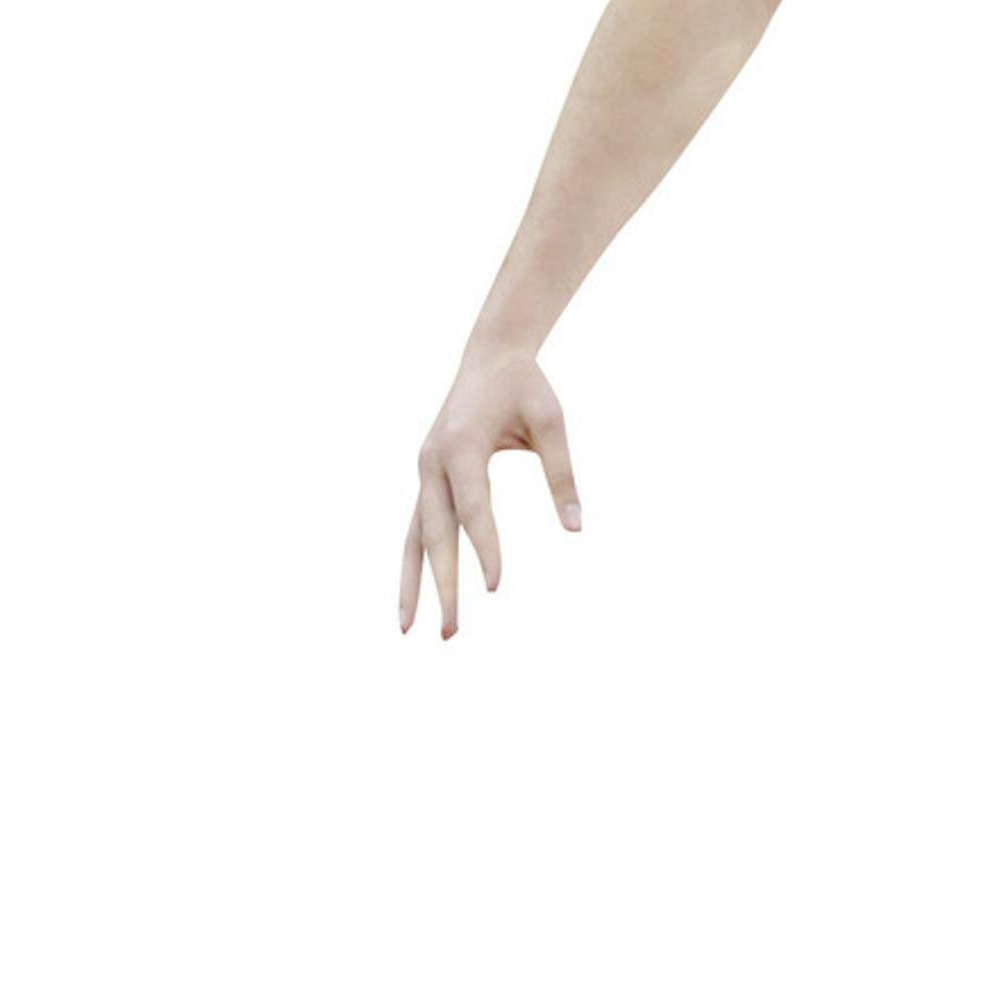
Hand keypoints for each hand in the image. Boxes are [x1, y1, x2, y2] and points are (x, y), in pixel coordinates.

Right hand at [400, 343, 581, 635]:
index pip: (473, 508)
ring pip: (413, 537)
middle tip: (451, 633)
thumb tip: (577, 527)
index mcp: (461, 444)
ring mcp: (424, 471)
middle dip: (442, 585)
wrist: (490, 356)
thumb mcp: (550, 422)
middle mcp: (432, 461)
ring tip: (412, 631)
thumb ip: (562, 474)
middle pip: (434, 533)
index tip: (496, 587)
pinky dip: (413, 563)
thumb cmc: (525, 388)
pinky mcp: (426, 479)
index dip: (485, 547)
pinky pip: (415, 528)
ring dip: (413, 585)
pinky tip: (415, 597)